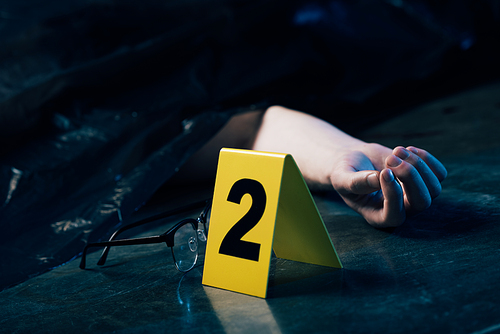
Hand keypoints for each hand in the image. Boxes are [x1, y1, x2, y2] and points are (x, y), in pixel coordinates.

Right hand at [330, 144, 446, 227]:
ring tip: (396, 151)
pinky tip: (407, 150)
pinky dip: (426, 159)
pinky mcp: (424, 181)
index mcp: (379, 216)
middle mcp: (401, 210)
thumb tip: (378, 179)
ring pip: (433, 189)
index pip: (395, 215)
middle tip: (391, 159)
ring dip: (417, 165)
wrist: (355, 160)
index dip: (393, 195)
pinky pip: (439, 174)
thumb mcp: (341, 178)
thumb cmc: (345, 172)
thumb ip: (355, 182)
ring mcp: (415, 196)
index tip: (384, 171)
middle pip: (421, 203)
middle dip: (410, 177)